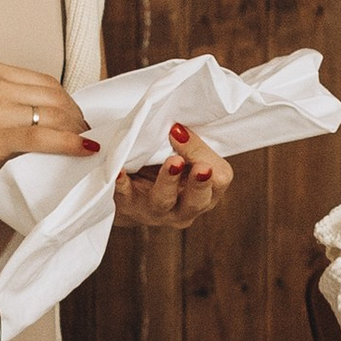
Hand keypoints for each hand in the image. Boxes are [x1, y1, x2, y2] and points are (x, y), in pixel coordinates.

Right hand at [0, 59, 97, 196]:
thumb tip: (35, 121)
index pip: (43, 81)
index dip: (67, 101)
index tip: (77, 118)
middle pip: (53, 95)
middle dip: (76, 116)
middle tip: (87, 134)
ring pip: (53, 115)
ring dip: (76, 130)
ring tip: (86, 144)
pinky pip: (43, 138)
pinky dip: (69, 144)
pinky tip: (83, 150)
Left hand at [114, 125, 230, 233]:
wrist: (128, 196)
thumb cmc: (162, 170)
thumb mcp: (183, 159)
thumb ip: (189, 147)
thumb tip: (179, 128)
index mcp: (206, 195)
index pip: (219, 179)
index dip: (207, 157)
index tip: (187, 134)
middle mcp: (185, 209)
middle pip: (198, 200)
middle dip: (199, 183)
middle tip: (201, 167)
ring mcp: (156, 212)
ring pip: (164, 200)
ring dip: (168, 180)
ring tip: (172, 162)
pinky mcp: (129, 208)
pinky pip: (125, 197)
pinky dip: (122, 184)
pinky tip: (120, 171)